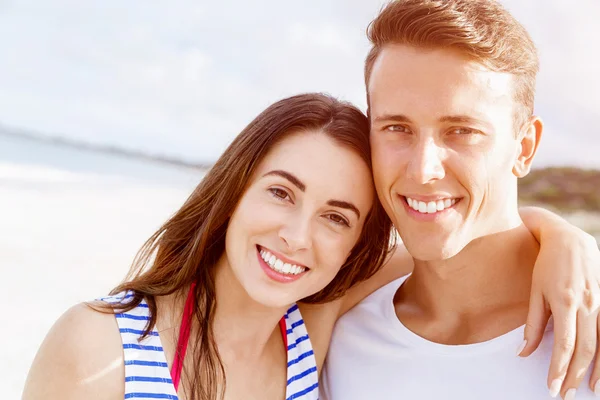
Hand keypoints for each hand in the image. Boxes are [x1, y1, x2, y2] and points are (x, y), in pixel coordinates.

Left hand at [520, 225, 599, 398]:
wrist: (569, 240)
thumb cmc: (546, 265)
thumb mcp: (535, 292)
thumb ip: (532, 324)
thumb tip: (523, 353)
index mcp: (565, 301)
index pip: (564, 344)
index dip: (558, 368)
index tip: (552, 387)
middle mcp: (588, 304)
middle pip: (585, 349)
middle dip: (574, 375)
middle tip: (565, 395)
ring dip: (596, 370)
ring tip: (588, 390)